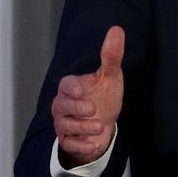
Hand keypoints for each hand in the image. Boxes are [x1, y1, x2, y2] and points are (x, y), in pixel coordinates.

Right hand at [52, 26, 124, 167]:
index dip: (72, 88)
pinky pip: (69, 144)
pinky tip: (92, 145)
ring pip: (65, 126)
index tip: (82, 90)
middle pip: (61, 106)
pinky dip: (80, 146)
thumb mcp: (111, 76)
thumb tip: (116, 30)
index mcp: (73, 88)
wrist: (104, 125)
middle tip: (92, 109)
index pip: (65, 85)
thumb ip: (111, 55)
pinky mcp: (68, 141)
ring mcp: (64, 124)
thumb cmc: (104, 97)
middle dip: (76, 108)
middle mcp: (64, 106)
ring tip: (100, 126)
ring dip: (82, 127)